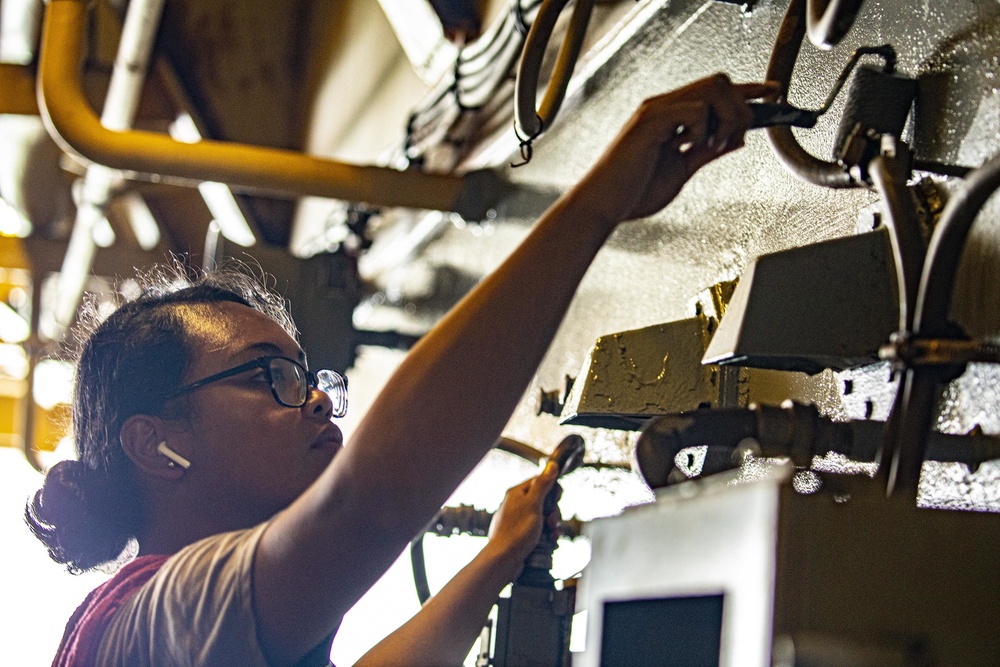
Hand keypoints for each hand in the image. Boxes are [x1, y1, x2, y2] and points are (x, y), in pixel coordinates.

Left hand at [486, 460, 560, 579]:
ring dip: (552, 525)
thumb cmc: (517, 531)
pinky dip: (547, 535)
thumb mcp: (533, 504)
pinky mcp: (522, 535)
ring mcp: (519, 521)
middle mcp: (517, 505)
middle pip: (544, 501)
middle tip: (552, 521)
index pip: (539, 482)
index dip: (552, 489)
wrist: (503, 560)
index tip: (558, 498)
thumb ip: (543, 484)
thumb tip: (552, 465)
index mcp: (517, 493)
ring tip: (552, 534)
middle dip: (553, 511)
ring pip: (544, 517)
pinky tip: (551, 541)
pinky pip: (539, 531)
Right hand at [565, 74, 777, 225]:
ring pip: (712, 89)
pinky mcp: (650, 122)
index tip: (773, 93)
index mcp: (670, 117)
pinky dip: (703, 129)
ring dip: (725, 117)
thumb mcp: (680, 172)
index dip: (747, 91)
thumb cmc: (633, 192)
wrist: (604, 206)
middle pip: (719, 82)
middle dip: (740, 107)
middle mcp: (664, 107)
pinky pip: (694, 109)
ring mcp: (656, 112)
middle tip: (734, 139)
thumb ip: (705, 154)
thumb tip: (735, 140)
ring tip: (713, 145)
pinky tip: (690, 146)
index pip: (715, 93)